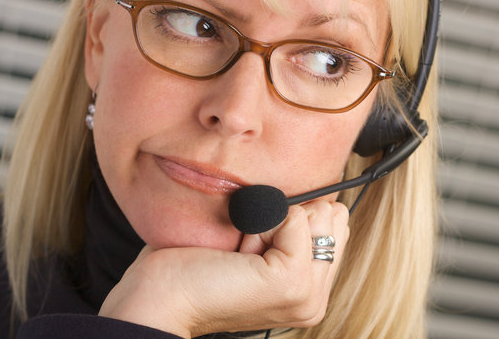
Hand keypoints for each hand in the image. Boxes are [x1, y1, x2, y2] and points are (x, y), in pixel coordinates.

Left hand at [99, 200, 349, 338]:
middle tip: (248, 250)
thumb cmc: (197, 270)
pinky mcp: (291, 281)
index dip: (293, 222)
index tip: (256, 246)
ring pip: (317, 214)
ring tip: (243, 252)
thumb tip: (317, 200)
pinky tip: (239, 252)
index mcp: (310, 292)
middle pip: (333, 217)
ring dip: (273, 223)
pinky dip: (261, 224)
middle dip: (286, 221)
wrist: (162, 298)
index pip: (335, 226)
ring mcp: (307, 294)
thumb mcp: (258, 250)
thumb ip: (295, 234)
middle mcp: (316, 299)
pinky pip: (295, 218)